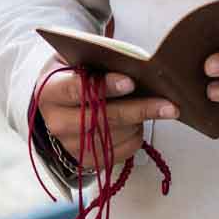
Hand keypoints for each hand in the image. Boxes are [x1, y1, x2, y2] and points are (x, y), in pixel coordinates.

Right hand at [35, 67, 176, 165]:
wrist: (54, 105)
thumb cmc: (70, 75)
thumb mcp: (73, 58)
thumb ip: (96, 57)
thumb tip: (133, 61)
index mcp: (49, 91)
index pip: (77, 89)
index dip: (105, 86)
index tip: (131, 82)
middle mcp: (56, 122)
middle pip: (103, 118)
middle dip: (139, 109)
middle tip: (168, 104)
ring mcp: (70, 145)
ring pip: (115, 136)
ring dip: (139, 121)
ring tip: (151, 106)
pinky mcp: (86, 161)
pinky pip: (121, 152)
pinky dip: (136, 136)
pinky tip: (137, 122)